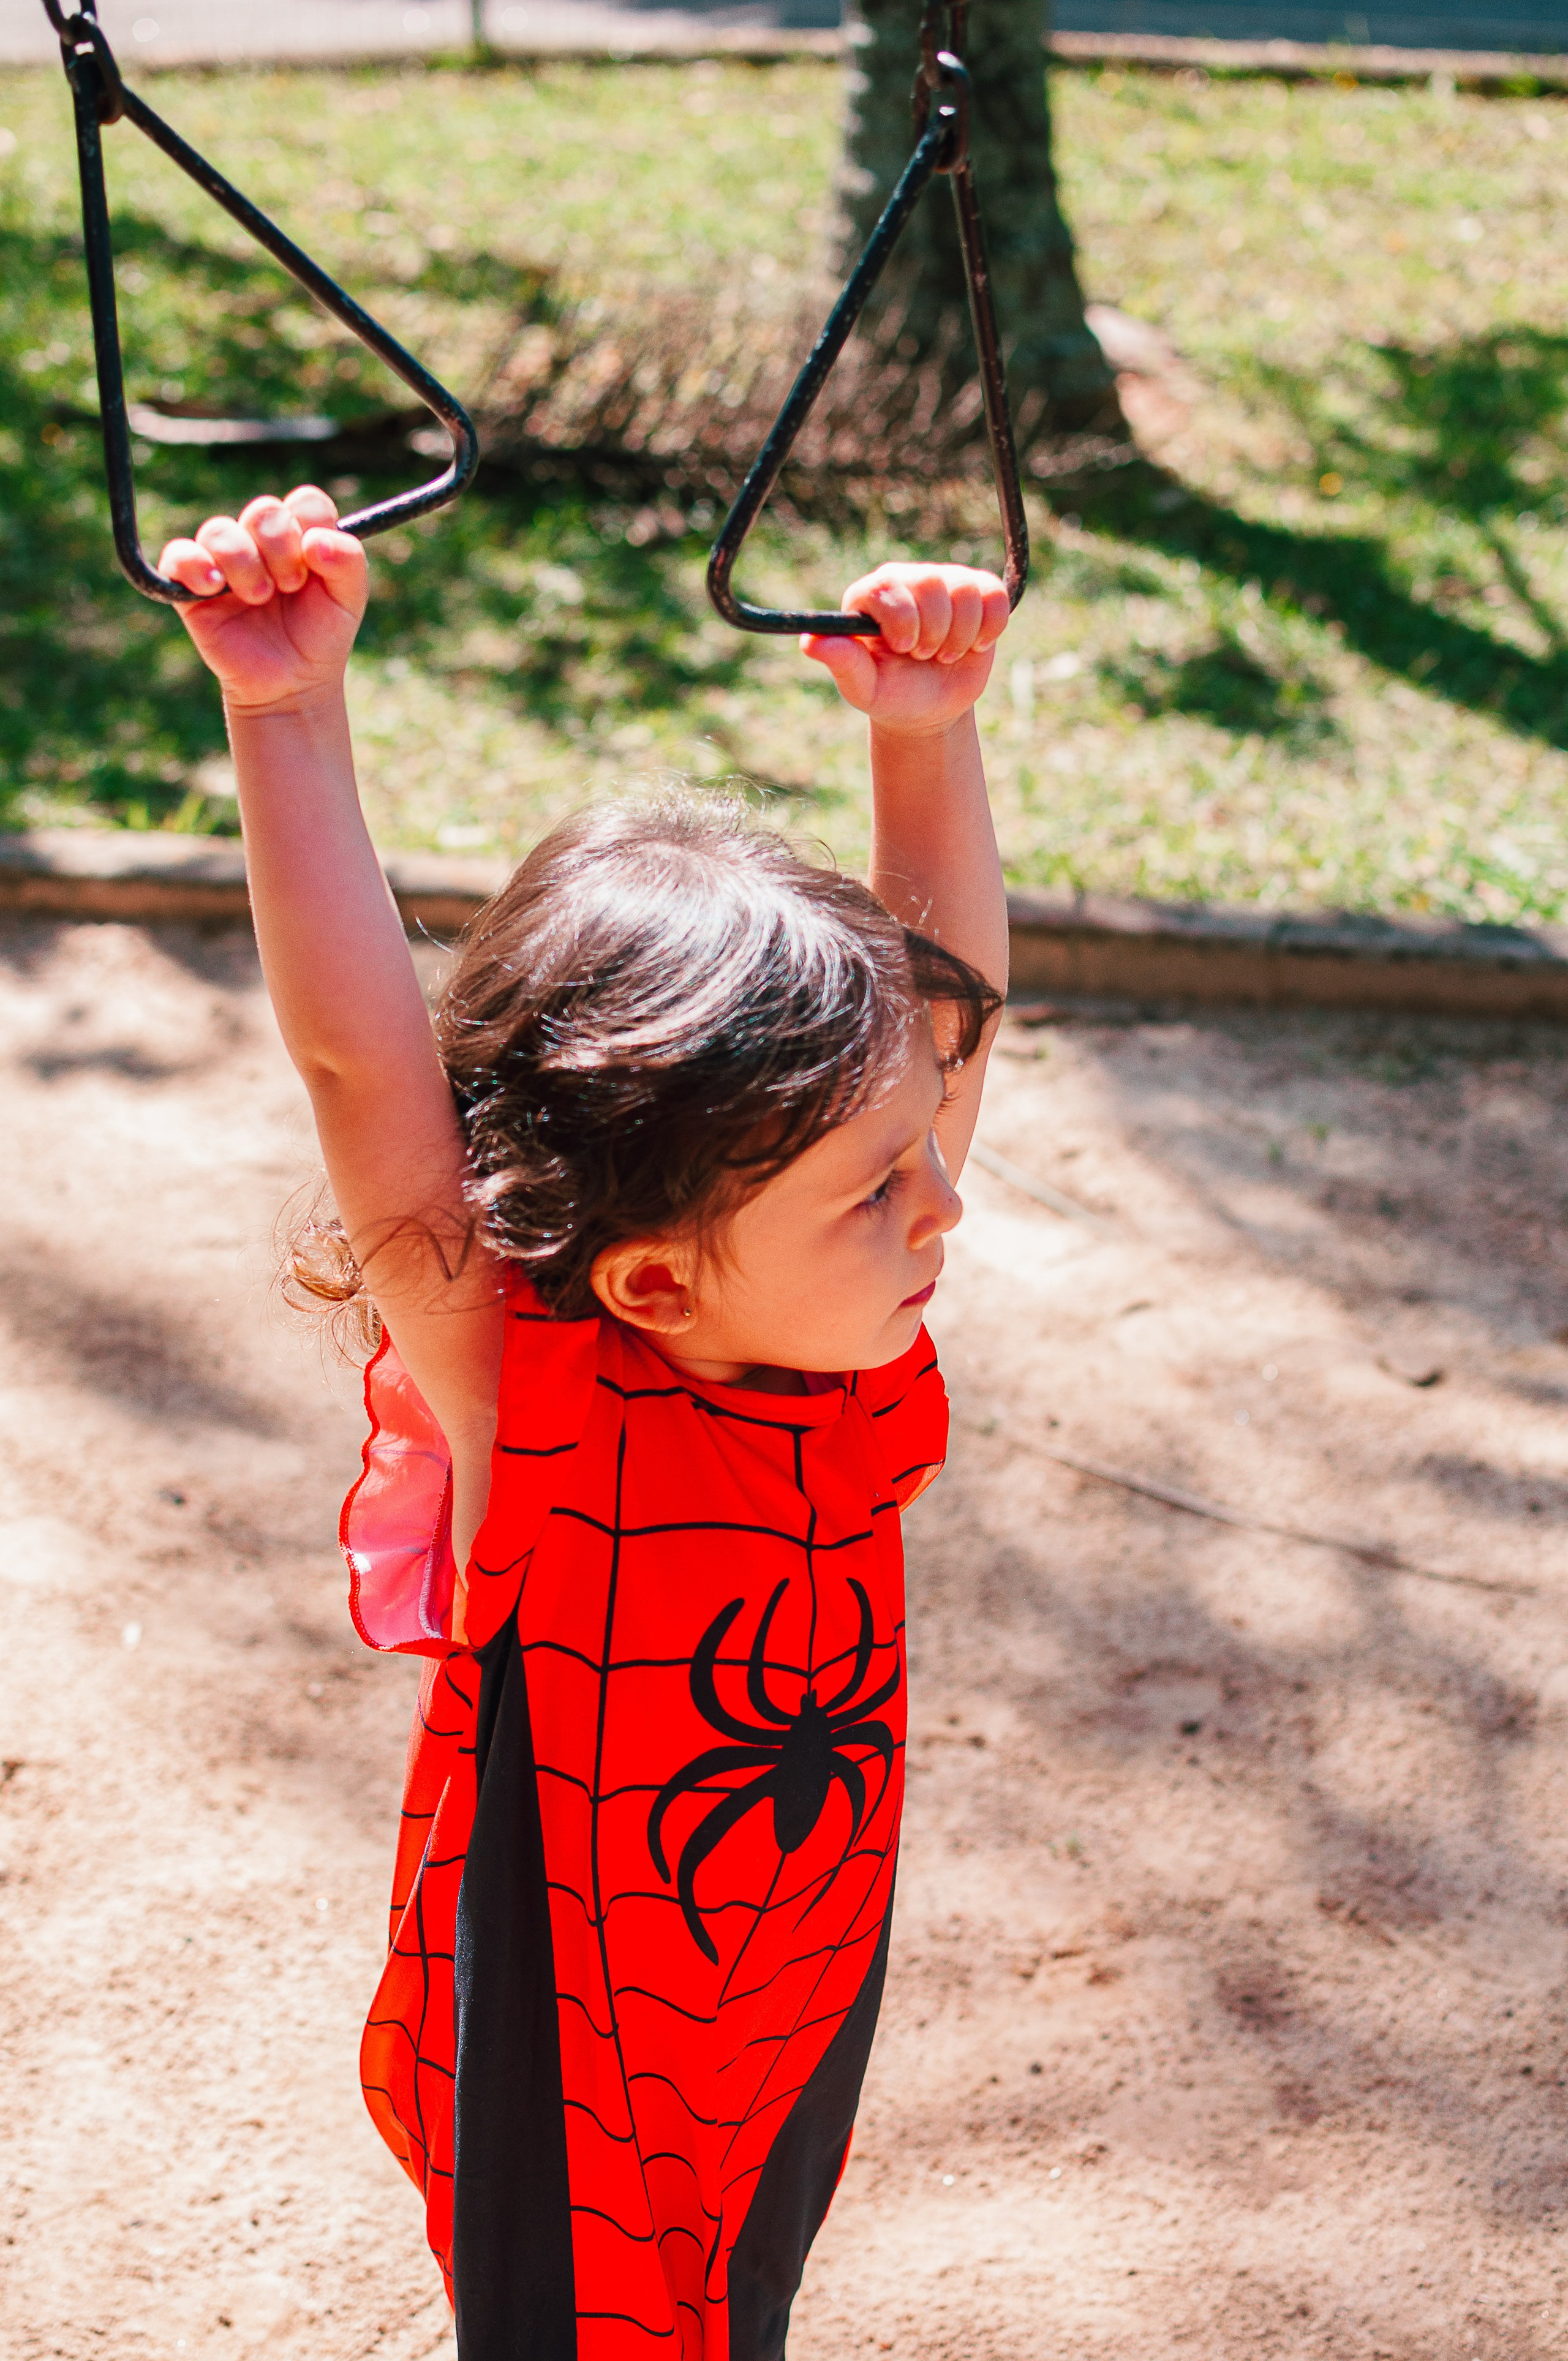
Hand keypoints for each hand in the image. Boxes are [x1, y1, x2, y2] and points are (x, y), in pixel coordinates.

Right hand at [158, 485, 367, 717]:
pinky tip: (214, 589)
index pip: (305, 502)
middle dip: (281, 549)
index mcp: (300, 536)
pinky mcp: (192, 587)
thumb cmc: (320, 637)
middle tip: (290, 587)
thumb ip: (349, 560)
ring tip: (258, 599)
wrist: (292, 685)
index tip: (315, 563)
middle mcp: (259, 542)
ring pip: (221, 531)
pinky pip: (178, 555)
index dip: (311, 527)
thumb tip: (315, 539)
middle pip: (263, 511)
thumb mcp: (350, 600)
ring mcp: (224, 562)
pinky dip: (194, 565)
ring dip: (245, 565)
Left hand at [800, 561, 1009, 737]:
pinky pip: (994, 595)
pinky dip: (990, 628)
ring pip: (965, 591)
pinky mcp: (977, 591)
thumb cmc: (892, 695)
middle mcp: (905, 580)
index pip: (886, 587)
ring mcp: (943, 582)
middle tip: (924, 657)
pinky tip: (974, 645)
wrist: (932, 707)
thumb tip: (810, 641)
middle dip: (933, 633)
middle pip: (931, 584)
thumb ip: (842, 662)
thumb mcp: (864, 688)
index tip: (904, 649)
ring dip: (960, 636)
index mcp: (870, 597)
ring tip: (945, 655)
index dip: (902, 620)